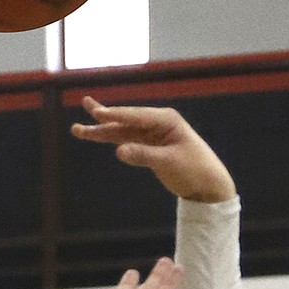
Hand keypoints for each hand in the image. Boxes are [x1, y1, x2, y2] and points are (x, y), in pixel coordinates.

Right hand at [72, 98, 236, 203]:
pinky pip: (128, 142)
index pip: (135, 115)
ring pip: (123, 131)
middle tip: (85, 105)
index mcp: (166, 120)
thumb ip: (143, 155)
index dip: (115, 114)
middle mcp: (158, 123)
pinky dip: (114, 141)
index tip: (97, 113)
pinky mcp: (151, 147)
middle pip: (125, 120)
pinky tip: (100, 137)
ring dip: (103, 131)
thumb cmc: (195, 170)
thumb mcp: (169, 163)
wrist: (209, 184)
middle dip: (104, 117)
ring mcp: (153, 135)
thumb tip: (119, 151)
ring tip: (80, 129)